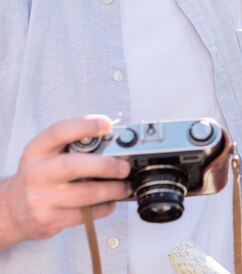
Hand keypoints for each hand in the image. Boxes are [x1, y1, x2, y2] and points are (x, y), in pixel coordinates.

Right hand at [0, 115, 130, 249]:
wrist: (13, 209)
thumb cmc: (41, 175)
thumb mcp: (48, 153)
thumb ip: (75, 144)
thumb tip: (114, 141)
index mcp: (37, 150)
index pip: (60, 132)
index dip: (85, 126)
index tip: (106, 125)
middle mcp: (36, 173)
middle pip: (74, 166)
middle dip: (105, 165)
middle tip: (124, 167)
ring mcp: (41, 198)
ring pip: (85, 194)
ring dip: (112, 190)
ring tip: (125, 186)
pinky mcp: (49, 220)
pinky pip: (84, 214)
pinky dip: (104, 207)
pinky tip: (110, 201)